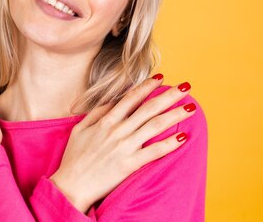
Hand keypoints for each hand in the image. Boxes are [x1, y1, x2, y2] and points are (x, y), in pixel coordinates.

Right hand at [49, 75, 194, 212]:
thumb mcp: (80, 129)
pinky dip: (170, 144)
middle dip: (169, 96)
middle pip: (148, 109)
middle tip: (185, 86)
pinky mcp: (129, 164)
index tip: (161, 77)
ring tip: (191, 107)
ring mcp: (125, 147)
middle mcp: (118, 131)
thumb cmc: (74, 158)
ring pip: (155, 126)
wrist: (71, 185)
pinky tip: (183, 137)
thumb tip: (113, 101)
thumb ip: (97, 113)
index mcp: (106, 121)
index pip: (131, 98)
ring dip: (175, 115)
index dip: (147, 86)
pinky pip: (154, 152)